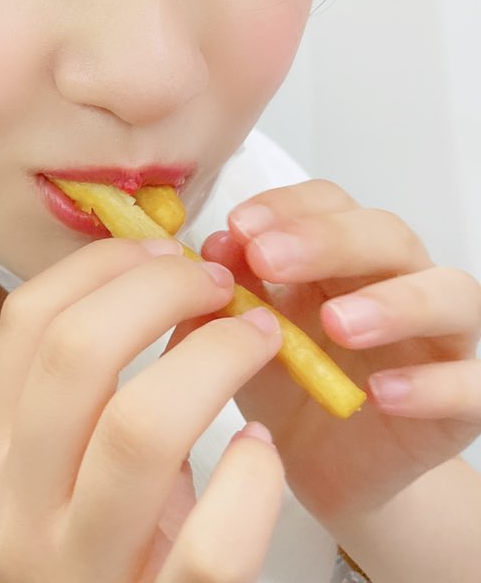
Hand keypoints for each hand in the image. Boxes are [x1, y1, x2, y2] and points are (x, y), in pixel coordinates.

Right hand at [0, 237, 284, 581]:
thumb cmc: (120, 534)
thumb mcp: (84, 453)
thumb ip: (105, 372)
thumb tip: (167, 262)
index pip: (27, 319)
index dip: (103, 264)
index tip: (164, 245)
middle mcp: (21, 511)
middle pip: (77, 357)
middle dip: (158, 290)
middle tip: (216, 281)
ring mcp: (83, 571)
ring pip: (139, 432)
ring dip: (212, 360)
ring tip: (257, 336)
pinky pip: (209, 544)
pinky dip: (250, 479)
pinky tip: (261, 450)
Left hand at [200, 180, 480, 521]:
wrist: (322, 467)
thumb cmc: (287, 385)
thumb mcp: (245, 338)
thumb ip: (231, 293)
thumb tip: (213, 248)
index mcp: (342, 254)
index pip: (329, 202)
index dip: (287, 207)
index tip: (238, 227)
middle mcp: (400, 279)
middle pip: (387, 233)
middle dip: (327, 241)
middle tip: (269, 260)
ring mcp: (441, 336)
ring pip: (450, 293)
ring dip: (394, 302)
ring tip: (338, 323)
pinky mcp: (469, 399)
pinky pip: (473, 382)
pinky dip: (432, 385)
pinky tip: (381, 394)